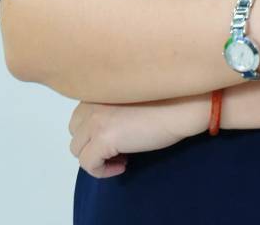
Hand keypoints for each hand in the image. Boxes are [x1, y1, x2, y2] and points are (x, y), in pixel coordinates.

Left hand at [68, 93, 208, 177]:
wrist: (183, 105)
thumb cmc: (168, 99)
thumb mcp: (133, 97)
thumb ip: (114, 105)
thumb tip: (111, 128)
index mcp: (100, 88)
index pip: (81, 114)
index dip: (96, 130)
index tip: (119, 136)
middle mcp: (92, 101)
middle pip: (75, 131)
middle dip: (92, 143)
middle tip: (118, 148)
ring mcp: (96, 119)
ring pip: (77, 149)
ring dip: (97, 157)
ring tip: (122, 156)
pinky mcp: (104, 138)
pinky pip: (88, 164)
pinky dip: (102, 170)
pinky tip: (124, 164)